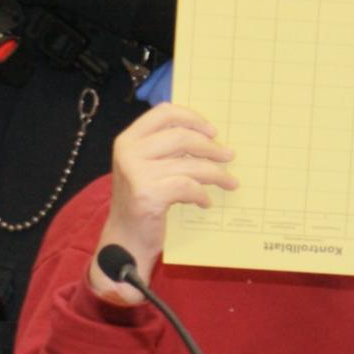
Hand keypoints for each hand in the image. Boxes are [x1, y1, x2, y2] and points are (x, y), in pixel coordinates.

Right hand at [90, 104, 236, 303]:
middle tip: (228, 157)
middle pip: (182, 136)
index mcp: (127, 140)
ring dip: (215, 174)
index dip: (192, 118)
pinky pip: (188, 186)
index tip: (212, 131)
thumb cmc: (140, 202)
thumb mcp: (145, 167)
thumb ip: (165, 149)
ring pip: (190, 164)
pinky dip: (202, 194)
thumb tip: (208, 136)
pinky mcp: (148, 195)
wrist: (124, 240)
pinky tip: (205, 202)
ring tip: (229, 182)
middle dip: (210, 147)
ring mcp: (136, 173)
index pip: (164, 113)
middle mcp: (128, 152)